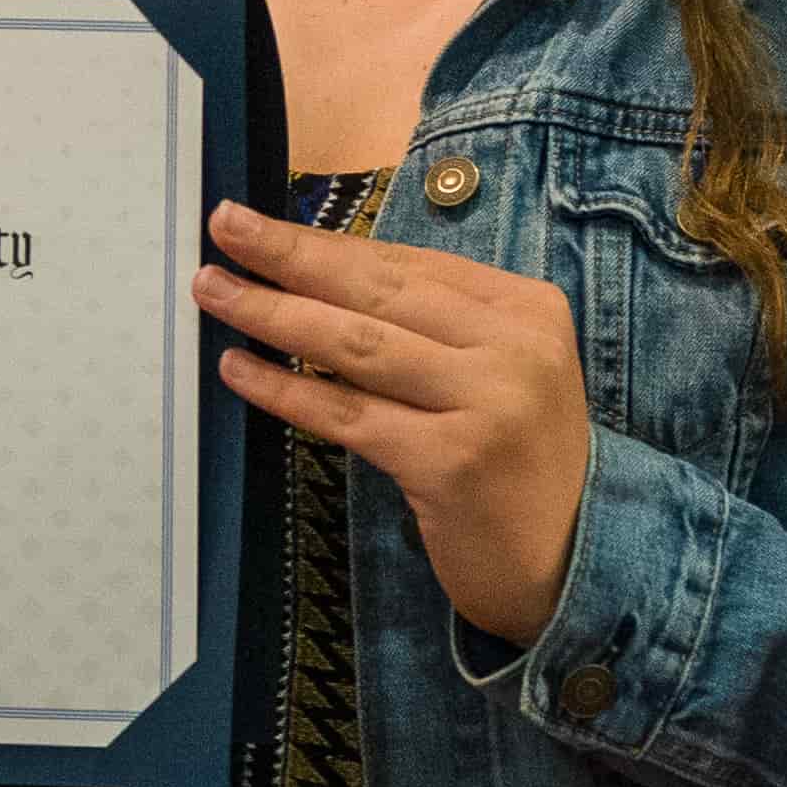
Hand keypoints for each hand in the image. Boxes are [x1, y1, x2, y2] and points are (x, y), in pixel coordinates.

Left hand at [197, 198, 594, 648]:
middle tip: (224, 225)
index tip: (260, 224)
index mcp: (527, 308)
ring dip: (274, 313)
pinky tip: (238, 370)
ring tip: (213, 290)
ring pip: (356, 344)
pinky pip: (348, 416)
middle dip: (292, 254)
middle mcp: (514, 346)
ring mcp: (488, 403)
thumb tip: (320, 275)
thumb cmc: (517, 463)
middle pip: (378, 289)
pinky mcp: (452, 462)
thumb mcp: (497, 374)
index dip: (327, 240)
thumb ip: (434, 326)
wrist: (573, 563)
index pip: (408, 262)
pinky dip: (286, 391)